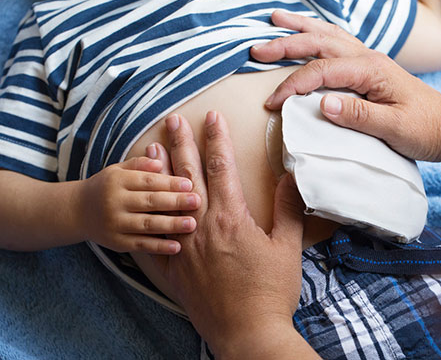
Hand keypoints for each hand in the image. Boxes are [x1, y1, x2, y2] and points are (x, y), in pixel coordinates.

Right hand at [78, 157, 200, 254]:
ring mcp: (115, 224)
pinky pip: (140, 245)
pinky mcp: (117, 243)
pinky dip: (159, 247)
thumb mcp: (119, 170)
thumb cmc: (108, 186)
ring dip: (171, 225)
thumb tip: (159, 158)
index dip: (169, 182)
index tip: (190, 184)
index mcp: (117, 181)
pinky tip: (177, 247)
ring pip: (147, 225)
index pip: (147, 181)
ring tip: (192, 224)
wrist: (77, 211)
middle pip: (149, 202)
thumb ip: (140, 164)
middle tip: (197, 202)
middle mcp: (114, 202)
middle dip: (175, 202)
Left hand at [150, 113, 311, 356]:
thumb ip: (288, 209)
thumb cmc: (271, 292)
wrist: (247, 333)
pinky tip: (140, 203)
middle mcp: (202, 227)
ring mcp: (184, 247)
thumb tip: (291, 176)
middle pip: (189, 176)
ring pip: (167, 201)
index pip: (222, 167)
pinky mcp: (174, 269)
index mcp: (231, 218)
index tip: (212, 116)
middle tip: (173, 120)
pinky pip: (154, 236)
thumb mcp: (288, 247)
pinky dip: (147, 214)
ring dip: (160, 172)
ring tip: (151, 148)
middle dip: (182, 143)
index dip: (217, 138)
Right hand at [251, 10, 440, 161]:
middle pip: (320, 43)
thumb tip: (323, 104)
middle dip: (286, 44)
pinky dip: (320, 34)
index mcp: (372, 70)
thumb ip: (359, 116)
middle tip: (256, 49)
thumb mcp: (394, 128)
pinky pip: (340, 43)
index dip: (294, 84)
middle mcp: (369, 59)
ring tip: (275, 18)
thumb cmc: (425, 129)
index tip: (273, 101)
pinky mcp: (371, 68)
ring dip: (301, 28)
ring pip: (329, 36)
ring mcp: (370, 60)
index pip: (322, 70)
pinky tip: (311, 32)